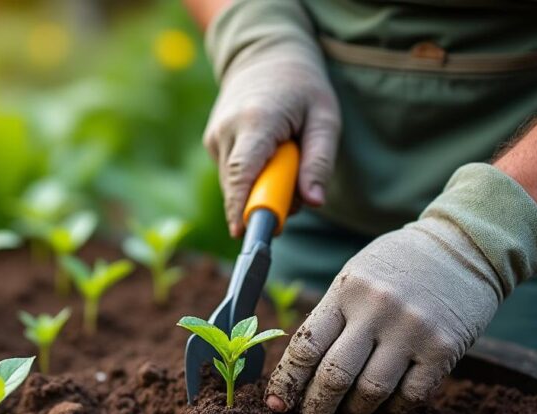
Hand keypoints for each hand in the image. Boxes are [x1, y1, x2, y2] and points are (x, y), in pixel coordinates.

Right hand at [203, 21, 339, 236]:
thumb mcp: (325, 118)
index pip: (244, 171)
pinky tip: (267, 155)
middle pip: (239, 187)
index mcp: (256, 120)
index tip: (242, 233)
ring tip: (283, 162)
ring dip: (260, 188)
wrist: (264, 56)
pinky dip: (252, 177)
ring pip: (234, 185)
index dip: (242, 205)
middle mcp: (227, 129)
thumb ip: (320, 161)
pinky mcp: (212, 143)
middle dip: (267, 201)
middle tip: (298, 190)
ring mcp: (215, 137)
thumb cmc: (302, 88)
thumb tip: (315, 202)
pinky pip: (232, 177)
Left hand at [263, 161, 536, 413]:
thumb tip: (299, 374)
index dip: (286, 382)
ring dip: (353, 412)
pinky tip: (384, 406)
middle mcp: (378, 310)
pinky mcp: (444, 349)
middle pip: (334, 376)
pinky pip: (410, 396)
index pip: (305, 346)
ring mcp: (413, 330)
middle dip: (315, 407)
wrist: (465, 246)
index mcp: (347, 290)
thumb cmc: (399, 265)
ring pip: (371, 392)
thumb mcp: (356, 276)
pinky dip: (392, 409)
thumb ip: (331, 317)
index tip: (277, 404)